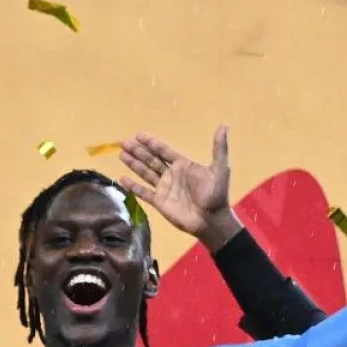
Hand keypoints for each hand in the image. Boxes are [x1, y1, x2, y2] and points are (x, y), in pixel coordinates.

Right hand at [117, 130, 239, 249]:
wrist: (211, 220)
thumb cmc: (217, 195)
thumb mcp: (220, 168)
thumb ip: (219, 148)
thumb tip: (224, 126)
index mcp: (183, 165)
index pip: (164, 151)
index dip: (152, 143)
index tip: (139, 135)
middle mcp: (171, 175)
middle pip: (151, 160)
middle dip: (138, 151)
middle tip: (124, 142)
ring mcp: (164, 189)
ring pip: (145, 173)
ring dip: (133, 164)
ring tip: (122, 154)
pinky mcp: (159, 203)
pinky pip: (143, 193)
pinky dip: (133, 187)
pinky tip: (122, 179)